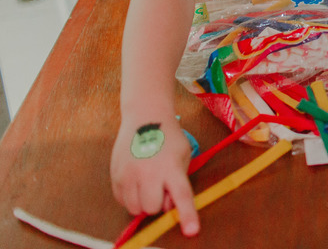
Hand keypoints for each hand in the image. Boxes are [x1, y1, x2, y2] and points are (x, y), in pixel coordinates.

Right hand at [111, 118, 198, 236]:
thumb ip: (179, 182)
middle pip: (152, 208)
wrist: (145, 117)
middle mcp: (148, 173)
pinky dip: (130, 197)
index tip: (191, 231)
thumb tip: (168, 207)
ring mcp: (128, 174)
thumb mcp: (184, 156)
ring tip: (148, 181)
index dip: (187, 215)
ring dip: (143, 201)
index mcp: (171, 167)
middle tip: (161, 186)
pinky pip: (122, 201)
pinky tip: (136, 179)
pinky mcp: (115, 175)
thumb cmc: (169, 138)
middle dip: (158, 203)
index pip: (181, 196)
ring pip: (135, 208)